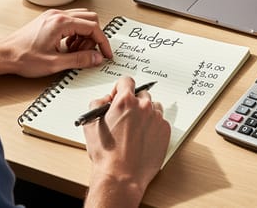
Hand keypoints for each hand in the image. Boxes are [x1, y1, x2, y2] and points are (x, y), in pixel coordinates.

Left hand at [0, 8, 112, 76]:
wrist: (3, 54)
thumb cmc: (22, 57)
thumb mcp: (54, 63)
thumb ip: (79, 60)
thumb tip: (96, 58)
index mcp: (61, 23)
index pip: (93, 27)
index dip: (102, 42)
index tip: (105, 53)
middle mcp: (58, 15)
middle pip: (90, 19)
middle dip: (93, 37)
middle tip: (87, 53)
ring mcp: (53, 16)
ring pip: (81, 19)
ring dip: (84, 35)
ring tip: (74, 51)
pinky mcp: (49, 20)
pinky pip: (71, 21)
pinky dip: (75, 33)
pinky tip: (66, 46)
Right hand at [83, 76, 170, 206]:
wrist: (122, 175)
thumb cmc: (106, 154)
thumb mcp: (90, 124)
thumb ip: (97, 104)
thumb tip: (105, 99)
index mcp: (125, 101)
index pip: (126, 81)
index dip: (120, 88)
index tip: (118, 96)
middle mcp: (143, 106)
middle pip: (141, 94)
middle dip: (133, 103)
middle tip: (126, 118)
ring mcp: (156, 118)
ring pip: (153, 107)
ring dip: (145, 113)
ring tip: (135, 130)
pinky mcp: (165, 130)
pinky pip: (160, 122)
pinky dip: (153, 127)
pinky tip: (143, 138)